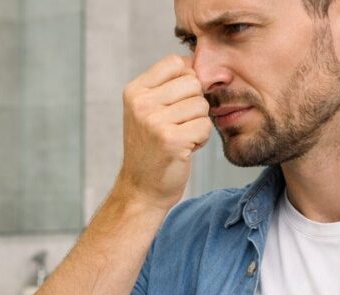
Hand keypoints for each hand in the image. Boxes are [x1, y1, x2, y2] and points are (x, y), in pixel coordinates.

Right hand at [117, 54, 212, 210]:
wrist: (141, 188)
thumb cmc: (152, 147)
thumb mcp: (148, 110)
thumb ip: (168, 85)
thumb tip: (199, 60)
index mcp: (135, 91)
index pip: (175, 62)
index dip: (187, 79)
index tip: (178, 102)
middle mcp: (141, 103)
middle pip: (193, 82)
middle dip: (194, 104)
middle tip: (178, 124)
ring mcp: (154, 122)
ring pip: (202, 105)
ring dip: (198, 123)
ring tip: (180, 137)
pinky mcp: (171, 140)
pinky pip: (205, 126)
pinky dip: (201, 139)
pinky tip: (184, 148)